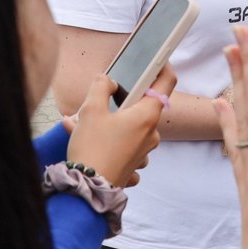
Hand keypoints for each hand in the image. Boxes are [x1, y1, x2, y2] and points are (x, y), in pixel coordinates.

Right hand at [66, 67, 174, 187]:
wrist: (87, 190)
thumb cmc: (92, 149)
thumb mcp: (90, 110)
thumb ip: (100, 87)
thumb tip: (107, 80)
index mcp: (147, 115)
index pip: (166, 83)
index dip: (163, 66)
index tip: (157, 58)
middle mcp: (152, 133)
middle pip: (142, 106)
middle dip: (119, 101)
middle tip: (95, 102)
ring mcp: (145, 150)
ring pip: (130, 127)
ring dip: (109, 123)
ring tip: (81, 125)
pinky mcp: (134, 164)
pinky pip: (125, 146)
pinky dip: (109, 141)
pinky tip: (90, 143)